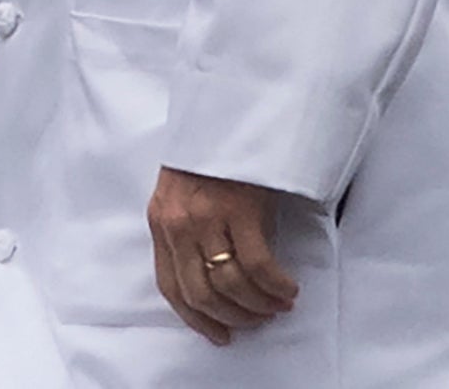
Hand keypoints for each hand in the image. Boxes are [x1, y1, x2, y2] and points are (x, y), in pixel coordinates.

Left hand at [147, 166, 298, 345]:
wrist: (230, 113)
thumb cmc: (210, 154)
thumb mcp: (183, 193)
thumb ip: (187, 231)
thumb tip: (211, 278)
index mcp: (161, 220)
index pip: (170, 286)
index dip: (196, 318)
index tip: (219, 334)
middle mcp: (178, 223)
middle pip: (201, 292)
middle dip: (232, 316)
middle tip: (256, 321)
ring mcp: (208, 217)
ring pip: (231, 284)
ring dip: (258, 305)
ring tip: (277, 305)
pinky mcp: (240, 210)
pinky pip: (258, 266)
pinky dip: (275, 286)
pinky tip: (287, 289)